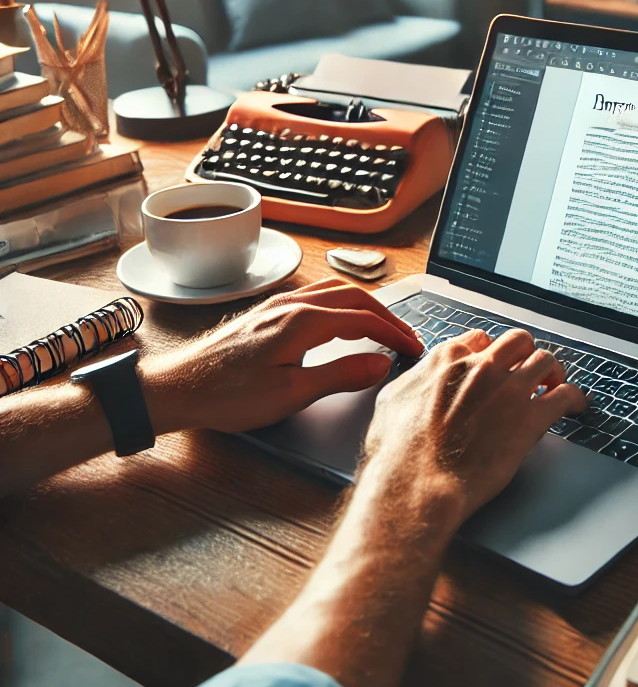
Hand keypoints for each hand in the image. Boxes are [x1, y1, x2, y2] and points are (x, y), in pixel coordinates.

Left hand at [139, 278, 422, 434]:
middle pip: (355, 298)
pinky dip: (343, 304)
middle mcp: (292, 304)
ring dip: (365, 306)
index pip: (365, 319)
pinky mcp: (266, 313)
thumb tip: (380, 363)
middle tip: (407, 338)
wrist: (176, 388)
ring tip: (382, 327)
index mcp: (303, 321)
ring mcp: (278, 305)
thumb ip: (340, 375)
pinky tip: (341, 320)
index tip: (414, 349)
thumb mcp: (291, 394)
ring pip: (336, 292)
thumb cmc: (226, 395)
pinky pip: (316, 296)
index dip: (395, 333)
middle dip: (387, 317)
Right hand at [359, 328, 586, 527]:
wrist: (415, 485)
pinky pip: (564, 396)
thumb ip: (413, 383)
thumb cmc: (398, 454)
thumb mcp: (392, 403)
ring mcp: (508, 390)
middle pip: (518, 341)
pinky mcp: (529, 419)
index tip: (497, 364)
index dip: (492, 352)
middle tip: (530, 370)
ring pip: (544, 361)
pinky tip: (575, 405)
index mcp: (448, 360)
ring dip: (553, 372)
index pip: (480, 338)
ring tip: (555, 384)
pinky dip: (574, 398)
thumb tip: (417, 380)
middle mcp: (481, 367)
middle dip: (526, 353)